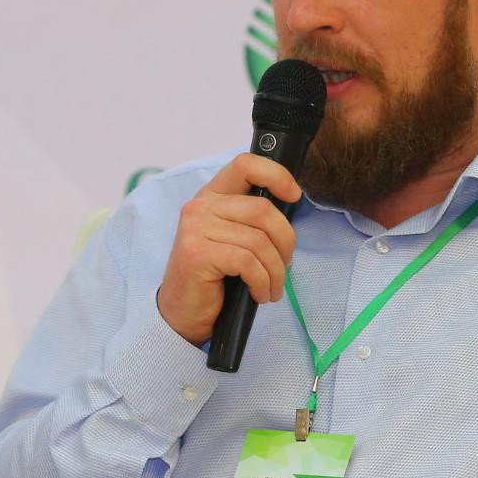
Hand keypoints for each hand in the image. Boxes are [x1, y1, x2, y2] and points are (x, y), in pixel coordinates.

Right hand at [156, 153, 302, 345]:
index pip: (246, 164)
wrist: (183, 312)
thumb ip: (252, 218)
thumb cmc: (215, 276)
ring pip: (259, 241)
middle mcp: (200, 206)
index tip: (294, 195)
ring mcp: (195, 228)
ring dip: (276, 271)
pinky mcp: (197, 254)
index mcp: (211, 195)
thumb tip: (291, 205)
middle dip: (286, 241)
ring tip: (273, 287)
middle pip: (263, 210)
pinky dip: (262, 282)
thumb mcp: (234, 238)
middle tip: (286, 264)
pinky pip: (248, 263)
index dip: (277, 175)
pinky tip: (259, 294)